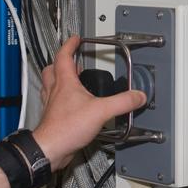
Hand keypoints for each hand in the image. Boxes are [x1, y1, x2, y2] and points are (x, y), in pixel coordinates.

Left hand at [33, 36, 146, 169]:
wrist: (50, 149)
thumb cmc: (66, 128)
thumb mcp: (101, 111)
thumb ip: (122, 102)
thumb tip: (137, 96)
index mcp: (64, 82)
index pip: (64, 56)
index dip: (70, 45)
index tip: (75, 39)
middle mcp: (55, 91)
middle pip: (52, 69)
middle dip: (62, 62)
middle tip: (71, 60)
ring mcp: (51, 105)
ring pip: (50, 85)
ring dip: (58, 78)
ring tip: (70, 79)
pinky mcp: (52, 118)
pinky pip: (53, 102)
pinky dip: (59, 99)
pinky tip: (70, 105)